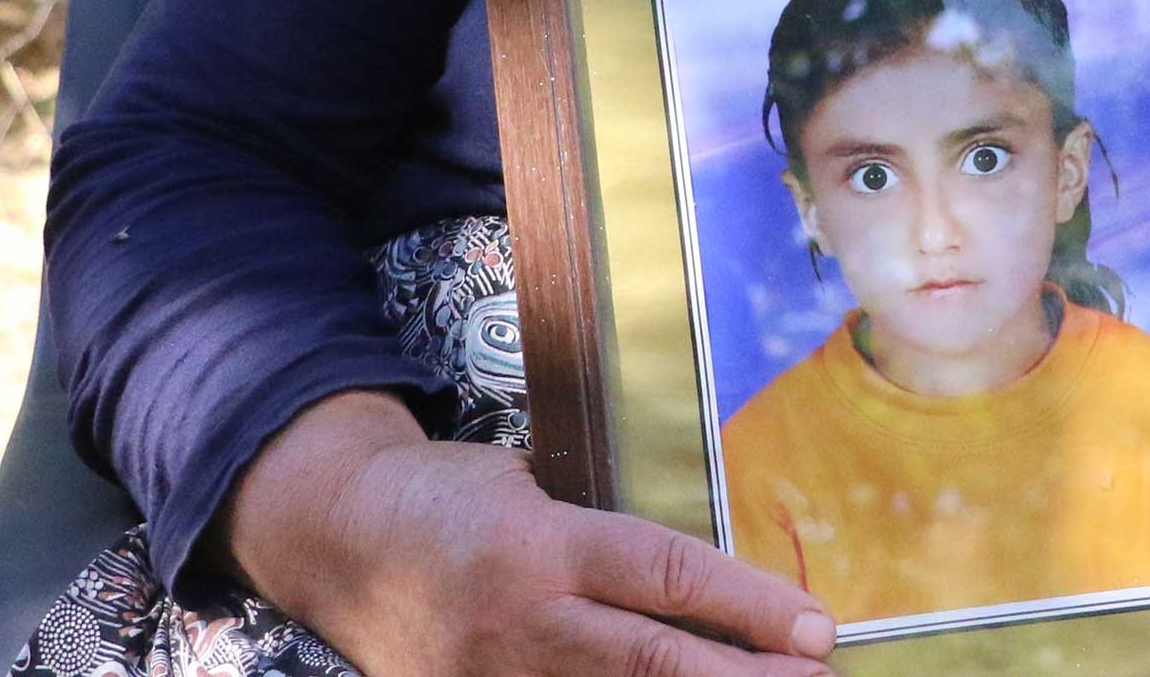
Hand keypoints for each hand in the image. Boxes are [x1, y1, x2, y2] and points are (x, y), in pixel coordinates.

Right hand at [224, 392, 836, 676]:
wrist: (333, 536)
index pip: (666, 577)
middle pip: (652, 664)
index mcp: (539, 545)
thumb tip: (704, 592)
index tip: (815, 627)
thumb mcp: (530, 489)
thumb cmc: (446, 499)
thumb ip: (606, 542)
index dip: (749, 606)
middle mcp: (519, 621)